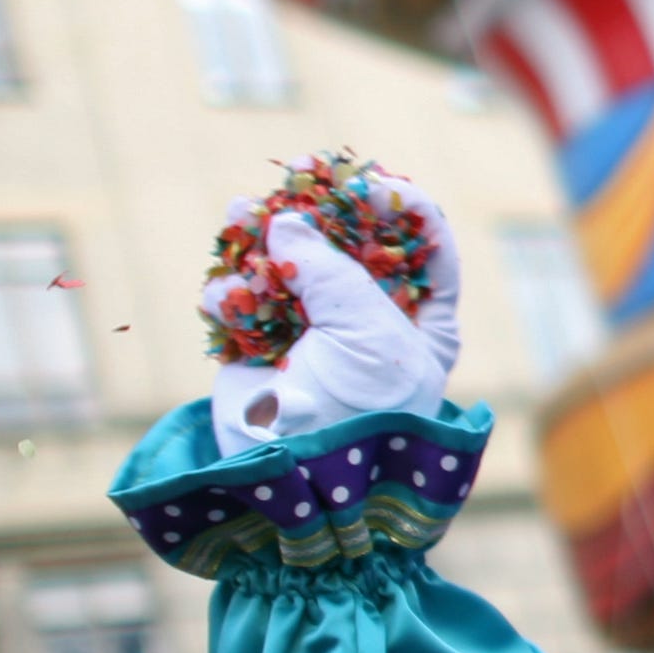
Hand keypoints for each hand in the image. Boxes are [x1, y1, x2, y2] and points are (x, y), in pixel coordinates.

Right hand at [209, 183, 459, 457]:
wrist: (305, 483)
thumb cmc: (362, 408)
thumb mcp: (367, 329)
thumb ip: (332, 269)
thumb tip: (287, 223)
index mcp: (423, 324)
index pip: (427, 247)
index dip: (402, 206)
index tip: (371, 181)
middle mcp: (372, 324)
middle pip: (351, 245)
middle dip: (321, 206)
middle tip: (295, 169)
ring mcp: (314, 335)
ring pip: (290, 265)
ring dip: (262, 234)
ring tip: (239, 212)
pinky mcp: (262, 351)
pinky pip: (245, 304)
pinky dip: (231, 292)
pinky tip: (226, 292)